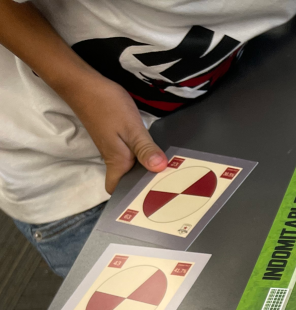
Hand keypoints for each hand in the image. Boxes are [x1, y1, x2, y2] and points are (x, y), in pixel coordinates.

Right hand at [61, 73, 167, 192]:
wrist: (83, 84)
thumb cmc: (106, 105)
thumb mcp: (132, 128)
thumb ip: (145, 149)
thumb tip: (160, 169)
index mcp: (116, 162)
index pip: (118, 190)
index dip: (131, 197)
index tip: (154, 200)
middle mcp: (114, 159)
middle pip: (128, 181)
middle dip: (146, 186)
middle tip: (172, 187)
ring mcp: (114, 149)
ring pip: (131, 168)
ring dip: (147, 171)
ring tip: (172, 174)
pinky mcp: (116, 139)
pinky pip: (132, 155)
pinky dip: (144, 158)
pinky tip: (159, 154)